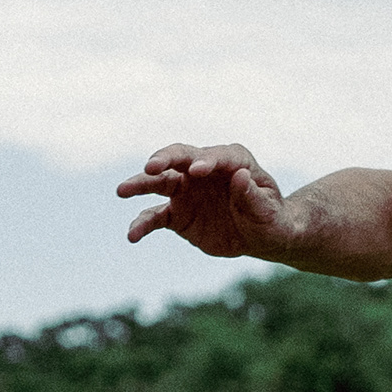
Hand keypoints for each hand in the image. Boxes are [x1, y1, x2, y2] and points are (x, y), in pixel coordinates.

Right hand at [119, 141, 285, 255]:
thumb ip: (252, 195)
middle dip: (164, 160)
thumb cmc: (270, 216)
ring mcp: (187, 191)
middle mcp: (203, 170)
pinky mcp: (178, 214)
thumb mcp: (267, 209)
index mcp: (232, 161)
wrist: (262, 235)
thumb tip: (240, 176)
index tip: (198, 170)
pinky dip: (143, 224)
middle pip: (179, 158)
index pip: (215, 156)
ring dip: (140, 184)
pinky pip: (156, 217)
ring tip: (122, 191)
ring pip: (159, 183)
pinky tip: (132, 235)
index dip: (206, 161)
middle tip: (150, 167)